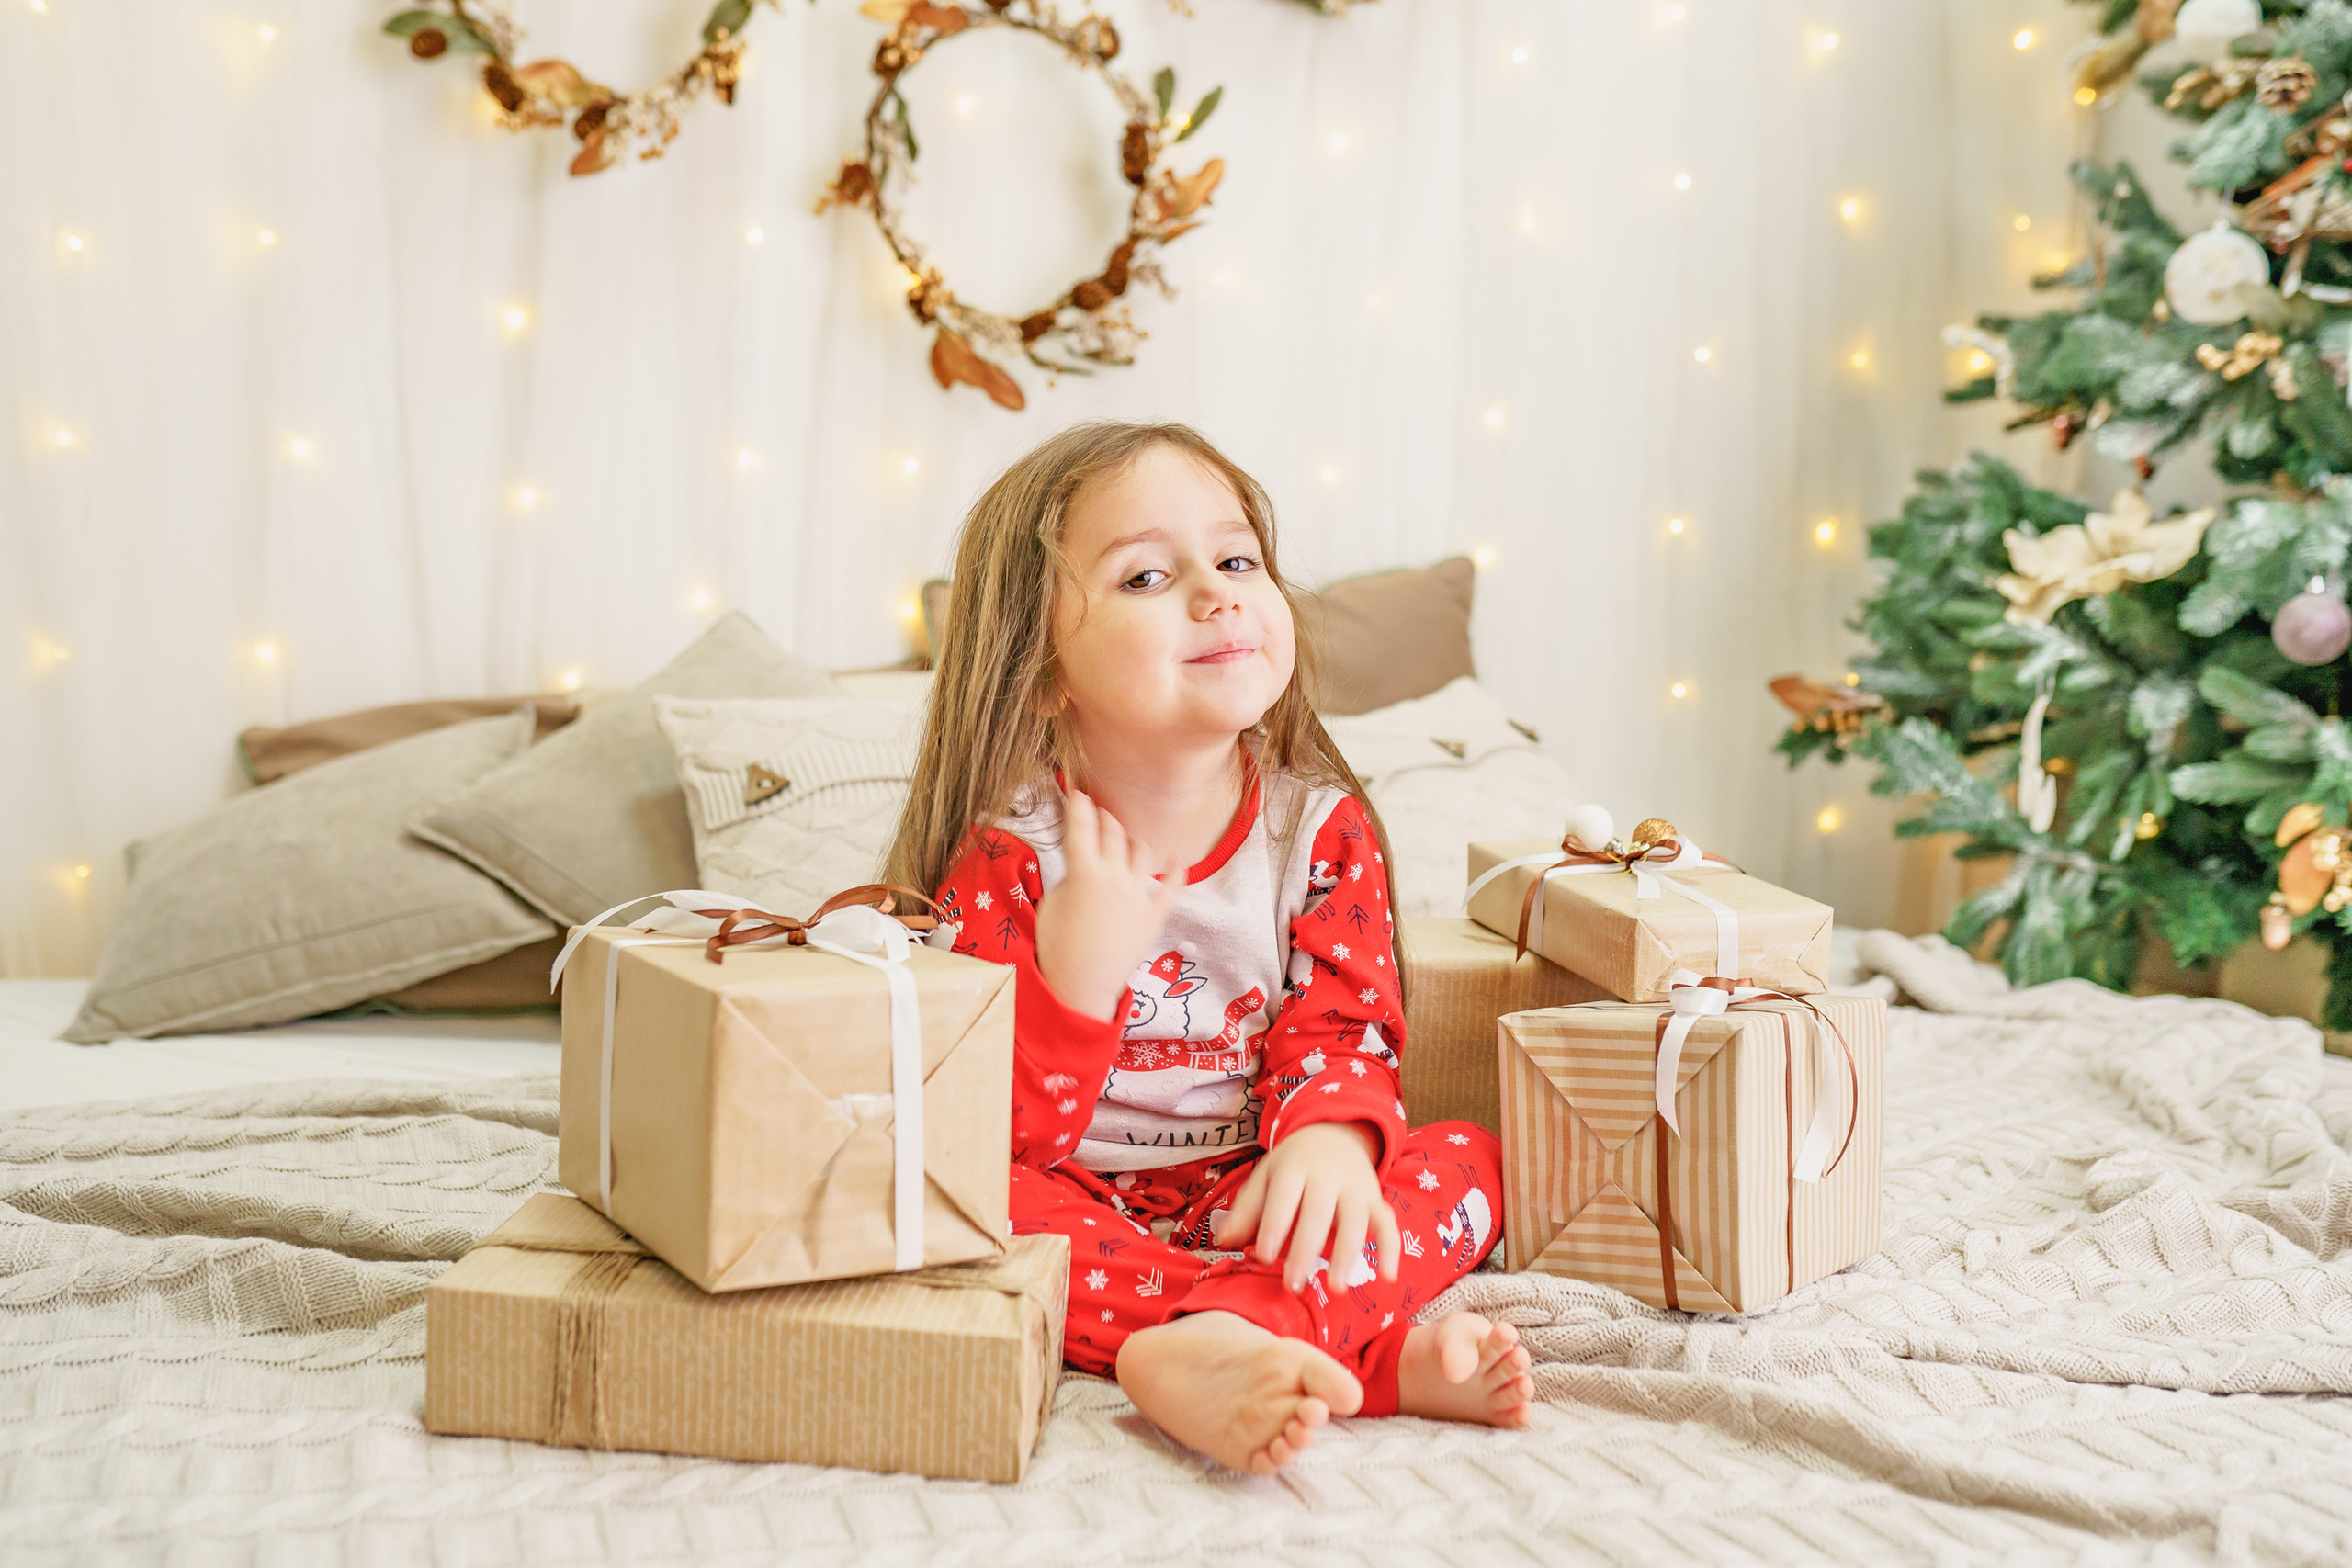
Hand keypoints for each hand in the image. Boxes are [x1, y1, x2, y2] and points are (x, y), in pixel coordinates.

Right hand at [1033, 788, 1184, 1019]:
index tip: (1078, 794)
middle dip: (1104, 818)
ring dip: (1131, 840)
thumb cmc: (1056, 945)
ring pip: (1141, 850)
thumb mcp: (1052, 902)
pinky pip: (1172, 886)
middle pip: (1113, 832)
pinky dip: (1176, 870)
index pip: (1081, 825)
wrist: (1081, 985)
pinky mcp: (1154, 914)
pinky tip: (1176, 859)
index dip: (1078, 805)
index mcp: (1083, 871)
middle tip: (1099, 815)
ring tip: (1124, 840)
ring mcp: (1138, 894)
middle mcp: (1114, 876)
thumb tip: (1084, 863)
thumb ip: (1070, 875)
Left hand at [1212, 1123, 1399, 1293]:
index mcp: (1294, 1168)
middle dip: (1305, 1249)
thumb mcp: (1266, 1177)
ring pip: (1355, 1222)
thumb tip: (1224, 1242)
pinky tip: (1388, 1278)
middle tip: (1293, 1284)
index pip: (1283, 1197)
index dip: (1273, 1226)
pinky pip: (1388, 1224)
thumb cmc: (1292, 1166)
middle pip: (1317, 1213)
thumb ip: (1247, 1209)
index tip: (1263, 1257)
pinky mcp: (1376, 1200)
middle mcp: (1328, 1176)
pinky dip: (1391, 1250)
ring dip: (1347, 1255)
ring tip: (1337, 1289)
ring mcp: (1356, 1188)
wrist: (1333, 1135)